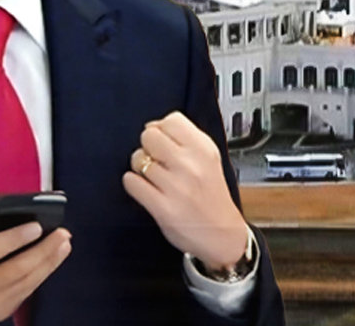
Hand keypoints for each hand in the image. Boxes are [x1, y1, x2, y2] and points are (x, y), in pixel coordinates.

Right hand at [0, 210, 71, 325]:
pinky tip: (48, 262)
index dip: (16, 238)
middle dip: (43, 251)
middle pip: (16, 270)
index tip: (36, 225)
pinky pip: (22, 295)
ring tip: (63, 245)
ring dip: (48, 264)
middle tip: (62, 233)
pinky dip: (38, 278)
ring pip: (25, 285)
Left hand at [122, 110, 248, 270]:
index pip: (170, 120)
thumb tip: (152, 126)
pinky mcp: (162, 208)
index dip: (161, 129)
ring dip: (140, 168)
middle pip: (149, 135)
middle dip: (148, 146)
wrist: (222, 235)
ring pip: (138, 159)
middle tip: (156, 159)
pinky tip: (145, 189)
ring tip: (153, 177)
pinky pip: (131, 183)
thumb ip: (185, 138)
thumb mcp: (209, 158)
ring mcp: (176, 186)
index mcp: (204, 149)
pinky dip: (134, 184)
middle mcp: (191, 165)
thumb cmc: (211, 195)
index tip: (163, 141)